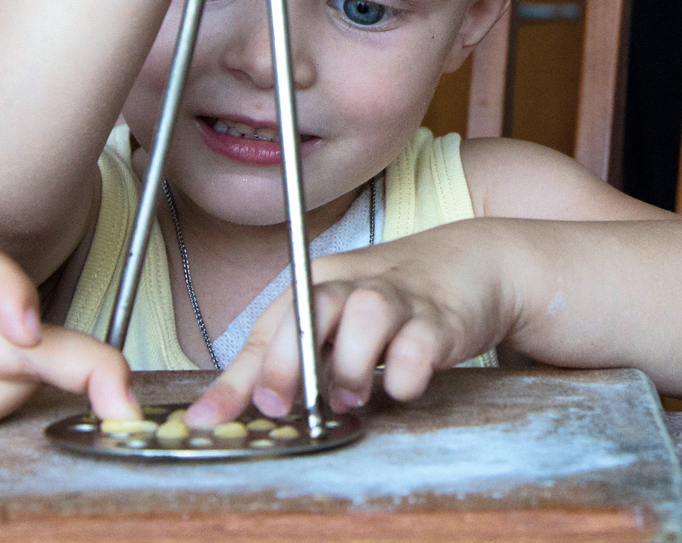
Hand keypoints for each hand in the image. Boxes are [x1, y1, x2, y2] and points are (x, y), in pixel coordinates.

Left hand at [183, 221, 514, 424]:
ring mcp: (402, 298)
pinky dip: (406, 374)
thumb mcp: (339, 320)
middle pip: (311, 307)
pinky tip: (403, 384)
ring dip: (352, 368)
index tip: (209, 418)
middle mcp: (356, 285)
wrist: (473, 264)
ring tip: (352, 397)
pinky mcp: (444, 319)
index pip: (269, 326)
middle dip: (286, 362)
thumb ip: (298, 357)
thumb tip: (249, 408)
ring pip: (366, 318)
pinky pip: (419, 347)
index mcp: (321, 283)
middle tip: (278, 407)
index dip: (236, 377)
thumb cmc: (395, 298)